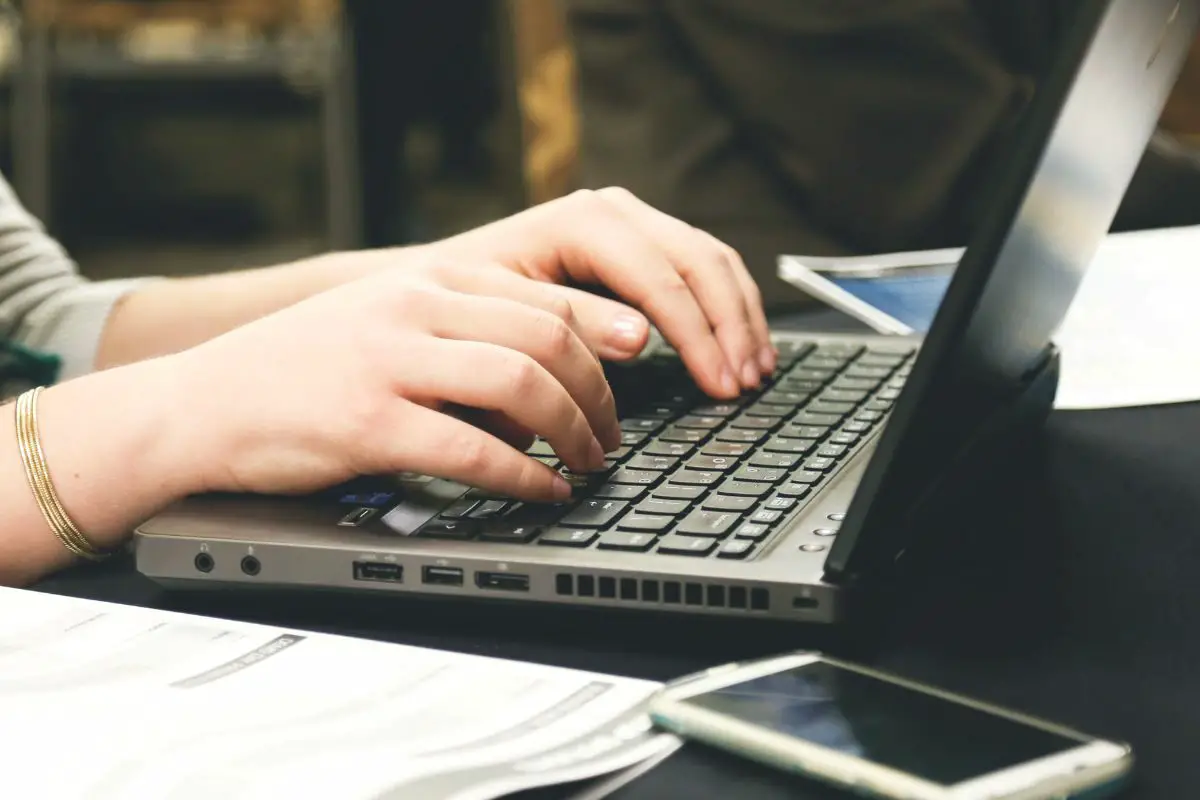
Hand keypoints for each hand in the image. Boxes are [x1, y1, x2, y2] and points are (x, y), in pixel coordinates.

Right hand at [166, 265, 623, 502]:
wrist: (200, 403)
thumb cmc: (299, 371)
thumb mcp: (382, 323)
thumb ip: (457, 333)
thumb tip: (544, 379)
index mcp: (424, 279)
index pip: (542, 295)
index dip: (603, 334)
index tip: (638, 364)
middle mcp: (412, 307)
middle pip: (547, 335)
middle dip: (599, 392)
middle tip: (613, 435)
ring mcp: (388, 361)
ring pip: (522, 382)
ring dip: (573, 430)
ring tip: (589, 463)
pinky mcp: (367, 422)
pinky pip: (473, 448)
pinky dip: (524, 475)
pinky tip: (543, 491)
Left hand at [424, 188, 774, 397]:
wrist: (437, 285)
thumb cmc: (462, 305)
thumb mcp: (507, 316)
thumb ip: (573, 323)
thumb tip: (641, 338)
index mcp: (582, 221)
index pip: (661, 277)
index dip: (698, 335)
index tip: (720, 384)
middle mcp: (614, 212)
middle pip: (699, 262)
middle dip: (730, 327)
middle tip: (745, 385)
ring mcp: (631, 223)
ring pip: (712, 261)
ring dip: (740, 318)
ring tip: (756, 371)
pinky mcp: (639, 244)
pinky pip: (703, 268)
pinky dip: (729, 308)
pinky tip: (742, 345)